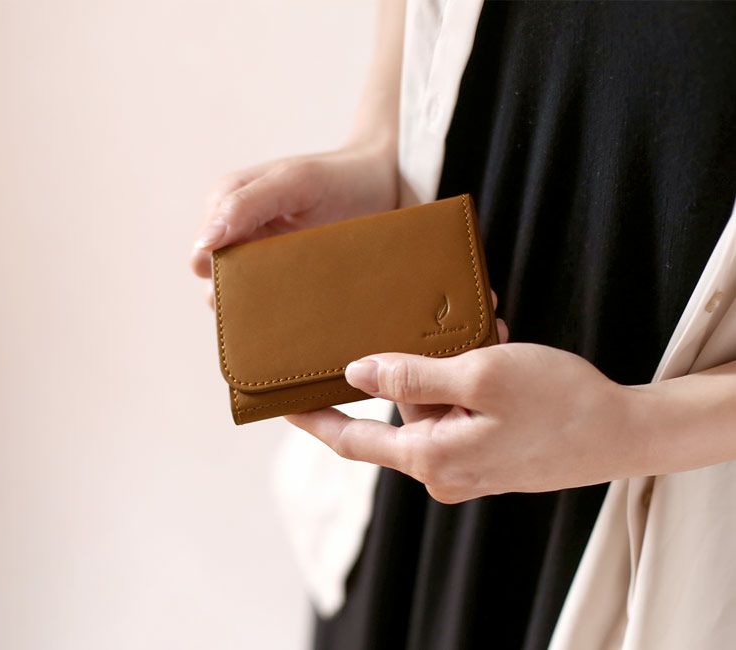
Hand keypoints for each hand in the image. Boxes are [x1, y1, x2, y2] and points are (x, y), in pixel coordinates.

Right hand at [190, 140, 398, 301]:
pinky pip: (274, 301)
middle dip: (244, 298)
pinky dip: (285, 308)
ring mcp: (263, 255)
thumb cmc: (341, 176)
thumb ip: (247, 205)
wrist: (387, 183)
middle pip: (220, 286)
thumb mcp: (296, 182)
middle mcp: (239, 233)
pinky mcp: (287, 272)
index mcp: (227, 204)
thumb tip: (204, 245)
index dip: (222, 276)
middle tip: (286, 297)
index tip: (260, 281)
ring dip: (266, 307)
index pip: (202, 261)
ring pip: (246, 299)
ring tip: (300, 301)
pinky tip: (306, 308)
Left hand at [285, 313, 643, 502]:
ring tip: (492, 337)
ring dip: (453, 368)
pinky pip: (460, 412)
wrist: (624, 434)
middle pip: (403, 411)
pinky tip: (498, 355)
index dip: (314, 419)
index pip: (351, 441)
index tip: (281, 402)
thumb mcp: (479, 376)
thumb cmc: (557, 402)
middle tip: (456, 329)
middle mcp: (441, 470)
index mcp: (431, 457)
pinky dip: (471, 383)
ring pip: (436, 404)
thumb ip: (412, 377)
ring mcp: (466, 465)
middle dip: (420, 366)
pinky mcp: (487, 455)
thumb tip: (357, 373)